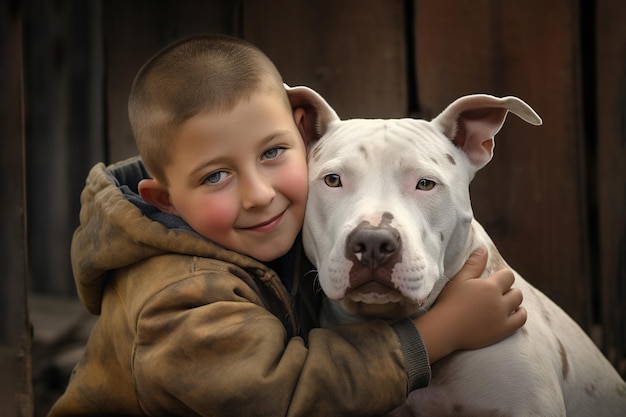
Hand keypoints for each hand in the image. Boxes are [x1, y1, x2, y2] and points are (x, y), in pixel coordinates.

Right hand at [413, 248, 526, 362]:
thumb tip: (484, 249)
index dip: (503, 276)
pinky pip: (520, 321)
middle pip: (516, 292)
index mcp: (490, 286)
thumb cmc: (449, 301)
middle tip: (496, 293)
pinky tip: (511, 314)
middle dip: (509, 290)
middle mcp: (499, 302)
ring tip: (503, 303)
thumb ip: (474, 264)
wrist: (444, 328)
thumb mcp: (459, 279)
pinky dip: (519, 315)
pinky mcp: (502, 331)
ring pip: (519, 305)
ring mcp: (502, 317)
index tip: (495, 279)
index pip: (508, 276)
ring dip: (514, 302)